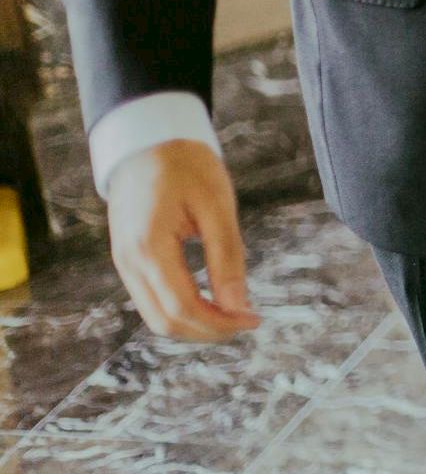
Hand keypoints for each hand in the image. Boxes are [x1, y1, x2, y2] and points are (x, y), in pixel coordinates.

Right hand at [107, 140, 259, 341]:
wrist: (148, 142)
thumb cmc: (186, 167)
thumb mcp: (217, 207)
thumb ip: (227, 258)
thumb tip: (238, 307)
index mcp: (149, 247)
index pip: (181, 307)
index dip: (219, 323)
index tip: (253, 320)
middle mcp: (128, 262)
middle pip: (165, 321)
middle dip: (208, 331)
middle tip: (247, 322)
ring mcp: (124, 263)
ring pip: (155, 316)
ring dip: (194, 324)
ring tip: (233, 315)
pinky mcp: (128, 260)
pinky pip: (151, 300)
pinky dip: (181, 309)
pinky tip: (211, 302)